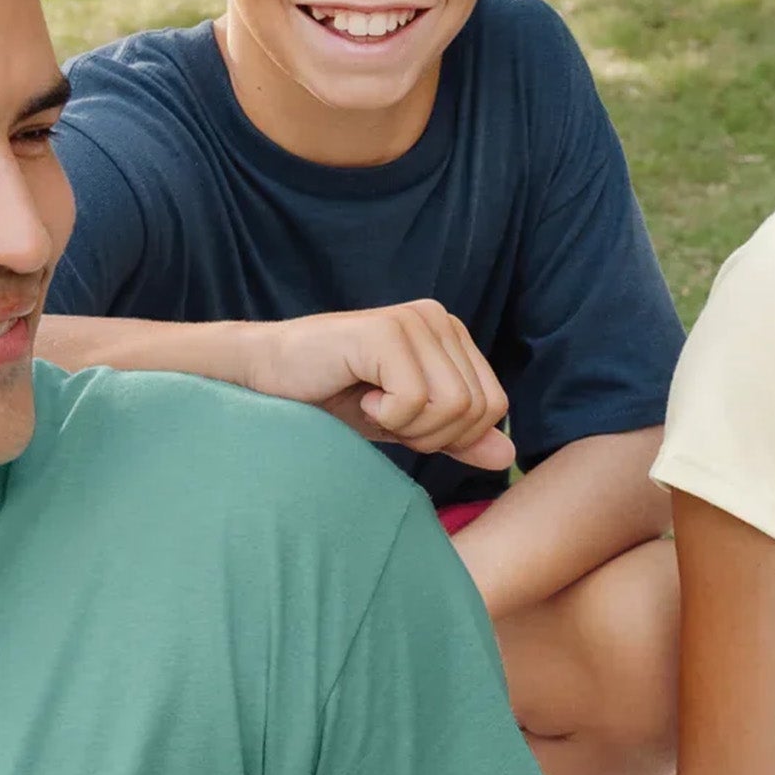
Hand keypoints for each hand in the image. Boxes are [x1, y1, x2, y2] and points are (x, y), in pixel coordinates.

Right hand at [245, 300, 516, 470]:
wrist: (267, 378)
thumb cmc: (334, 399)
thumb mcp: (406, 426)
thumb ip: (457, 438)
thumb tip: (508, 456)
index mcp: (452, 335)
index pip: (494, 405)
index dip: (454, 436)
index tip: (406, 424)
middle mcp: (440, 319)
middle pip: (477, 409)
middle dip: (431, 434)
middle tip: (384, 416)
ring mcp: (415, 320)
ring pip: (453, 406)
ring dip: (408, 426)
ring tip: (372, 406)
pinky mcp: (386, 332)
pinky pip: (416, 400)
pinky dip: (386, 417)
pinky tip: (360, 397)